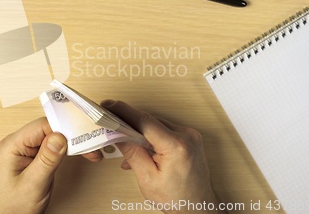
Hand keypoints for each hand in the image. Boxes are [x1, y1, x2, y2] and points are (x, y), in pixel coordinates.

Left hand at [0, 117, 102, 213]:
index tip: (80, 136)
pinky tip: (79, 153)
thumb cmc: (12, 206)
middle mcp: (19, 144)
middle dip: (71, 136)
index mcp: (13, 145)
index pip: (41, 126)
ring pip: (54, 138)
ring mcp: (27, 150)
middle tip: (91, 146)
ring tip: (90, 151)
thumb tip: (59, 137)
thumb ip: (46, 160)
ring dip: (72, 143)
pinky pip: (54, 147)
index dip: (63, 129)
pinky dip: (68, 150)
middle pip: (49, 129)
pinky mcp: (35, 157)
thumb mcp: (32, 184)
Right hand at [101, 100, 225, 213]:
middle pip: (149, 121)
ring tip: (127, 144)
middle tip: (110, 127)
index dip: (124, 111)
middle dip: (129, 124)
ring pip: (155, 124)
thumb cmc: (178, 199)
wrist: (199, 207)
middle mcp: (187, 136)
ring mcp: (190, 135)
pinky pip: (164, 130)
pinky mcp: (189, 137)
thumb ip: (132, 153)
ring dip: (140, 132)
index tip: (109, 106)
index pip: (144, 121)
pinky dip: (150, 136)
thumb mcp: (148, 178)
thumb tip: (118, 134)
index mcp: (177, 146)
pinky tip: (142, 147)